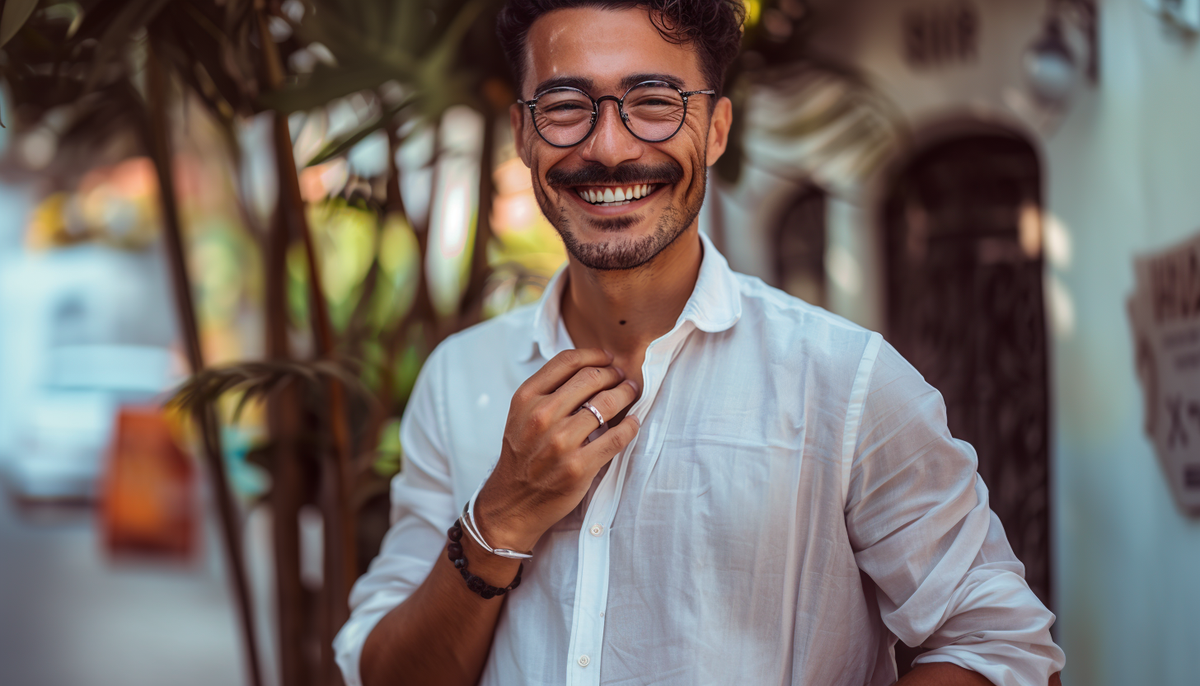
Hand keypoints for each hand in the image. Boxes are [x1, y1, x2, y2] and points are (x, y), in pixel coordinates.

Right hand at [475, 348, 639, 550]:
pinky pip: (617, 437)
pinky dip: (631, 426)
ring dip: (626, 394)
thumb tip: (589, 369)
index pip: (567, 361)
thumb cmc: (522, 455)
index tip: (608, 358)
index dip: (594, 355)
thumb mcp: (521, 415)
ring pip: (607, 404)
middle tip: (623, 377)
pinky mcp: (579, 467)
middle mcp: (542, 417)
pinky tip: (633, 422)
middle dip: (614, 374)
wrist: (512, 502)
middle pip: (591, 378)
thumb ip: (548, 391)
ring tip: (631, 392)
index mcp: (526, 398)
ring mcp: (561, 443)